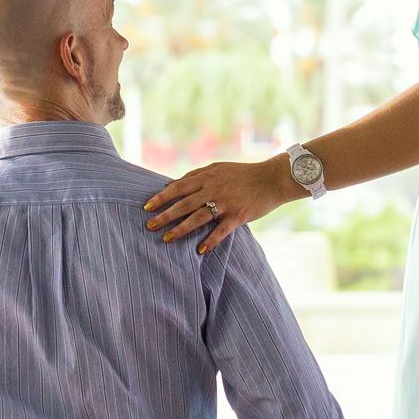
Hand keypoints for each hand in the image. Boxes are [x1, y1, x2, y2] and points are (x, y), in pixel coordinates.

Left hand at [144, 155, 288, 255]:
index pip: (179, 187)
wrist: (272, 179)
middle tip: (150, 225)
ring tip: (167, 238)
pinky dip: (210, 241)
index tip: (147, 206)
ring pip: (198, 218)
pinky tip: (199, 250)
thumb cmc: (243, 173)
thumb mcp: (219, 167)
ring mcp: (226, 203)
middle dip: (165, 216)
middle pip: (184, 204)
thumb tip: (173, 183)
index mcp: (208, 176)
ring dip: (181, 229)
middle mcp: (214, 189)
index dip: (162, 197)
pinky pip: (221, 231)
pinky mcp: (238, 216)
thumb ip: (197, 175)